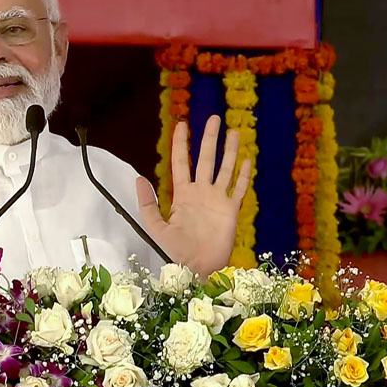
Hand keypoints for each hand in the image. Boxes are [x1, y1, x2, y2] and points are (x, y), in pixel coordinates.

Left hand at [137, 115, 249, 275]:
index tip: (182, 124)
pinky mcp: (230, 211)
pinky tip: (247, 160)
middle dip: (209, 138)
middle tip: (213, 118)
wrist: (194, 269)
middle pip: (206, 159)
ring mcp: (217, 200)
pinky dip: (244, 175)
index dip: (181, 143)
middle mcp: (201, 192)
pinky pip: (239, 189)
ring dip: (229, 151)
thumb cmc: (173, 251)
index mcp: (182, 194)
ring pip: (225, 169)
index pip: (181, 162)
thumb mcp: (154, 226)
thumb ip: (147, 202)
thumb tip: (139, 178)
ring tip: (233, 131)